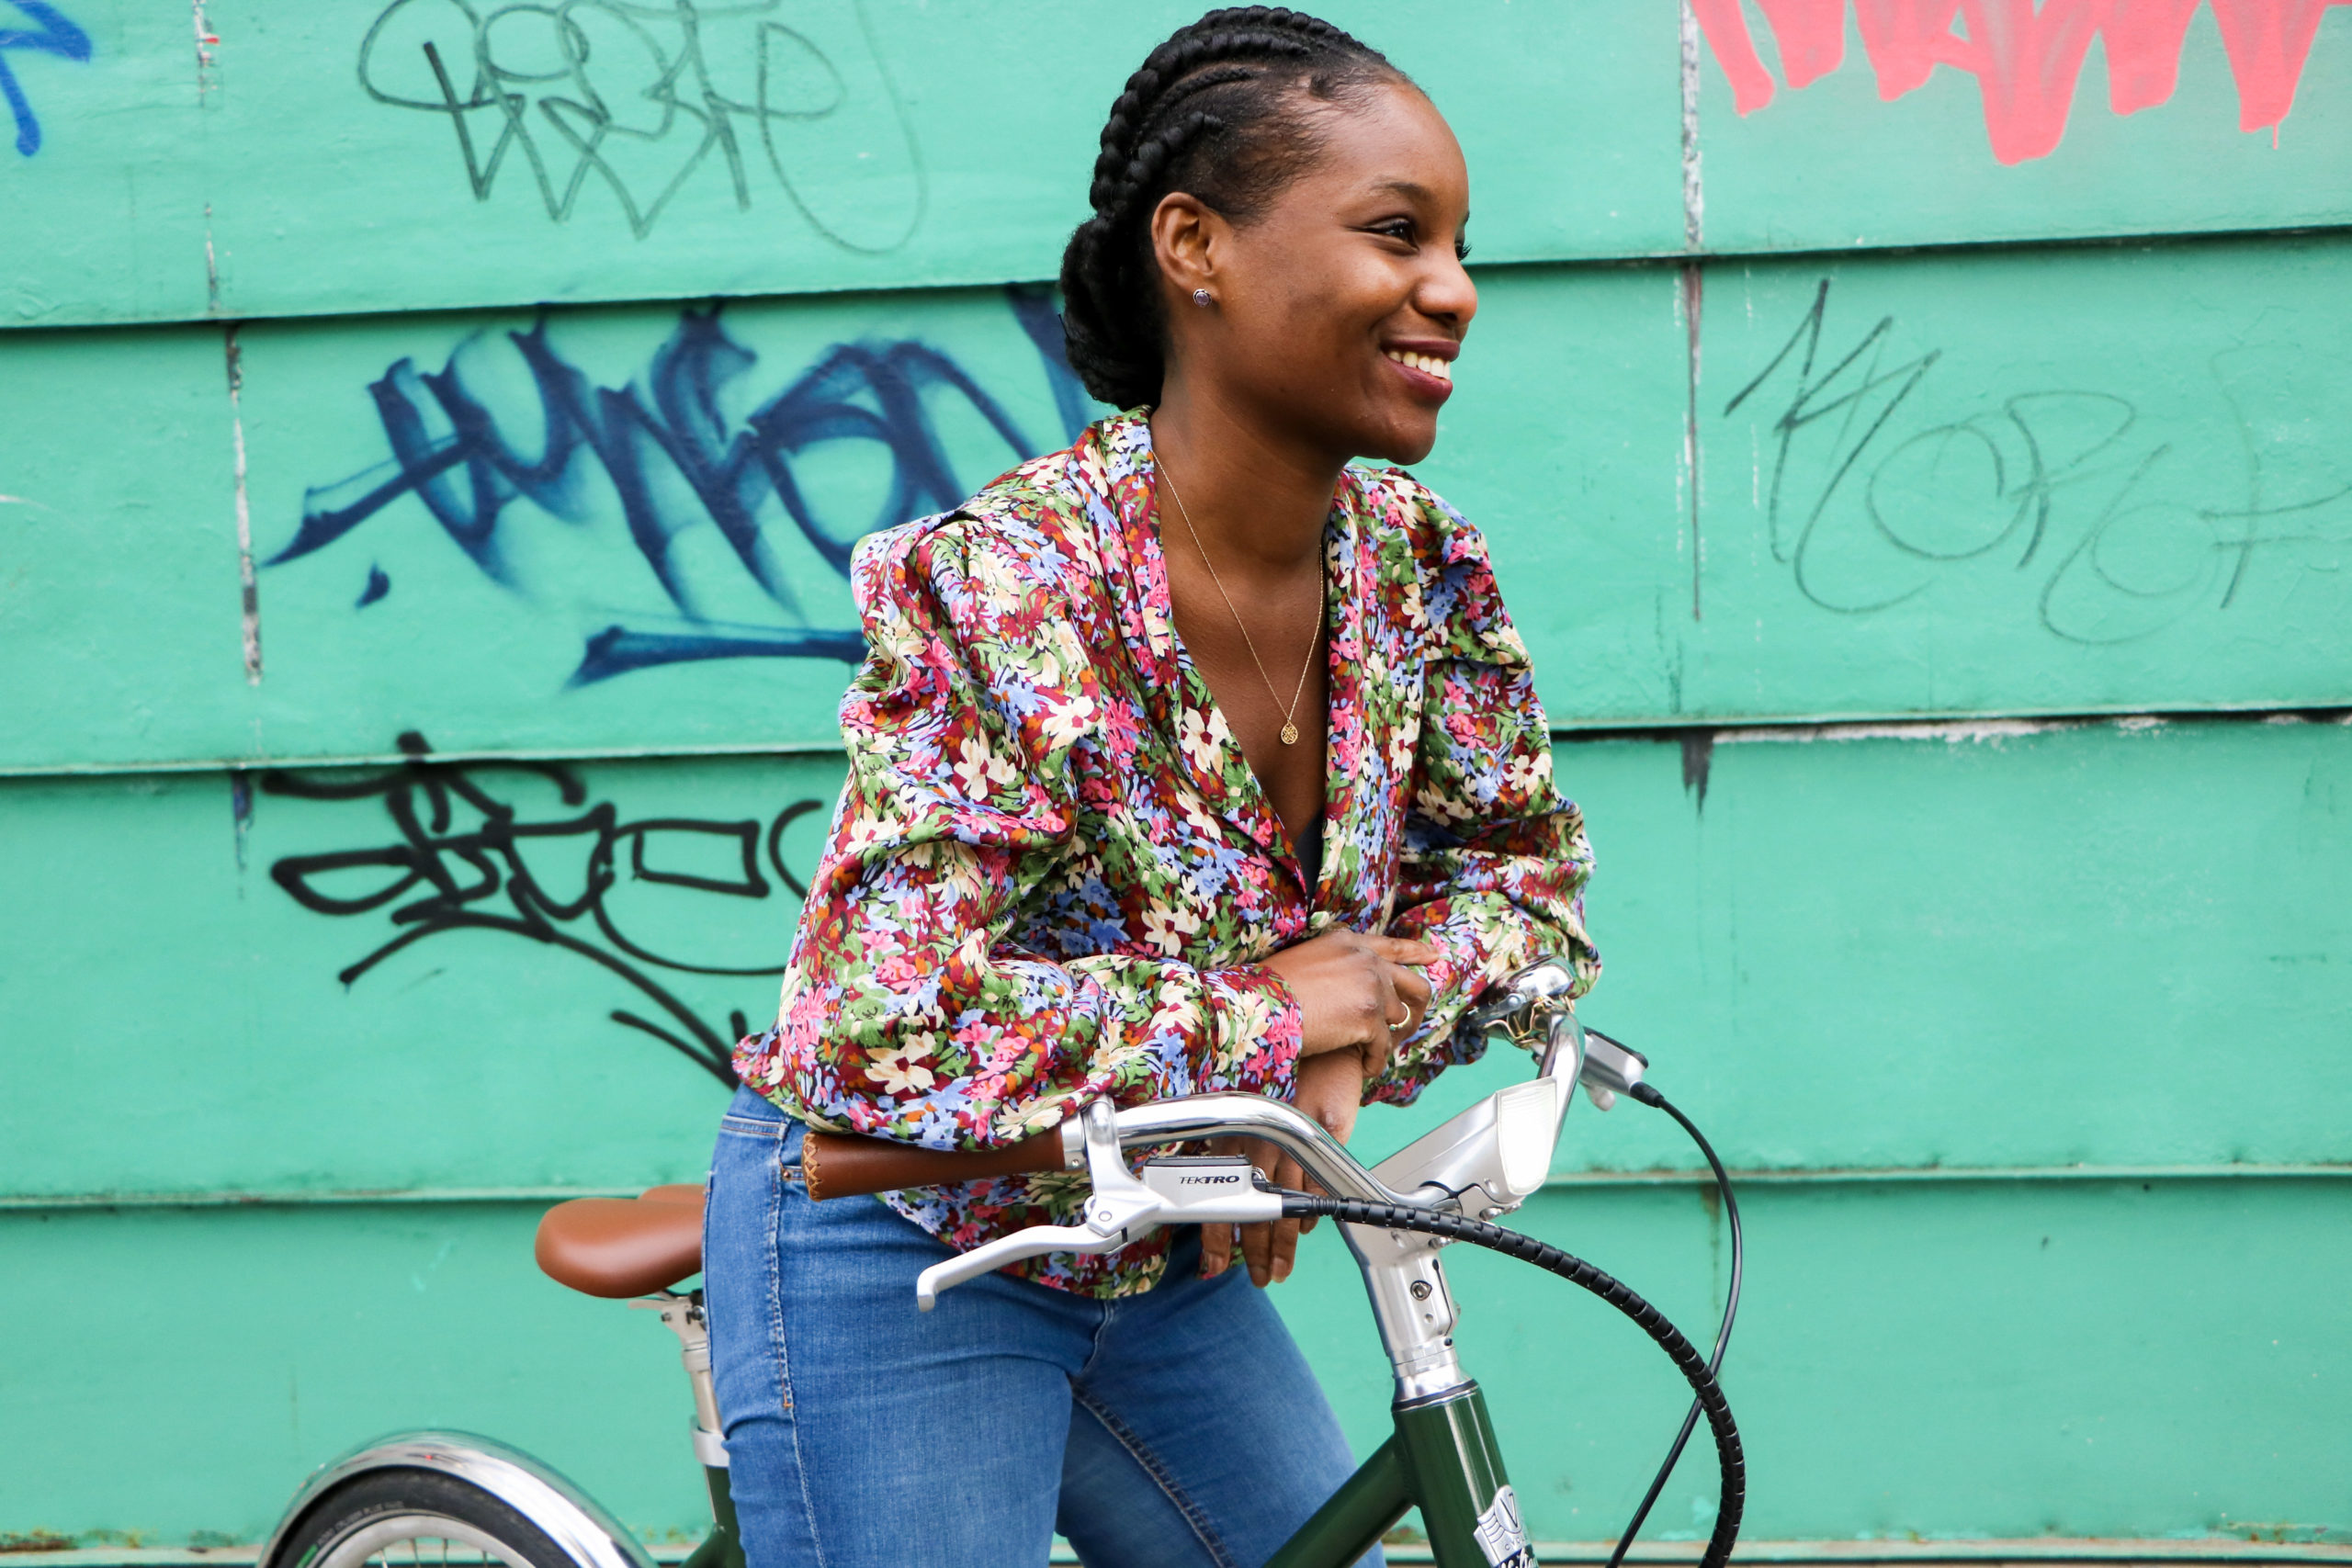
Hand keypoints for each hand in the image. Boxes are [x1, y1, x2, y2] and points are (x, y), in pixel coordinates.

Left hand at [1201, 1048, 1369, 1285]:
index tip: (1215, 1265)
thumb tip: (1222, 1192)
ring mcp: (1292, 1145)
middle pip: (1254, 1212)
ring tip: (1279, 1268)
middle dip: (1254, 1252)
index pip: (1218, 1197)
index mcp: (1232, 1137)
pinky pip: (1313, 1188)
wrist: (1321, 1049)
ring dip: (1282, 1244)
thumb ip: (1233, 1151)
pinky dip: (1308, 1213)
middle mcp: (1259, 1142)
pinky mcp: (1323, 1144)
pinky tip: (1302, 1230)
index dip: (1217, 1237)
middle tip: (1258, 1276)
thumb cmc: (1279, 1079)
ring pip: (1285, 1207)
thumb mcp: (1242, 1112)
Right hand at [1262, 929, 1438, 1078]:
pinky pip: (1383, 1047)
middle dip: (1416, 1008)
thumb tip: (1346, 987)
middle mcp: (1366, 961)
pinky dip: (1374, 1061)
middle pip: (1412, 984)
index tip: (1433, 956)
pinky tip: (1363, 1068)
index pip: (1393, 945)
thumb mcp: (1304, 960)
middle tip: (1407, 1027)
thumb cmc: (1266, 990)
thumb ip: (1335, 966)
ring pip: (1397, 1019)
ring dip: (1387, 1039)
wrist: (1258, 1006)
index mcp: (1349, 943)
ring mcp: (1371, 988)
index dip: (1416, 952)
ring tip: (1374, 1053)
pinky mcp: (1369, 1018)